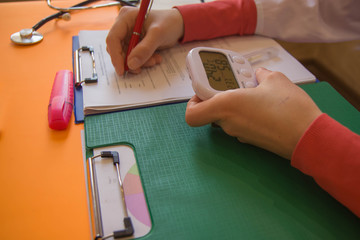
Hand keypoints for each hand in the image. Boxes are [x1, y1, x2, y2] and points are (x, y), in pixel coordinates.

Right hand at [106, 7, 183, 74]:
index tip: (122, 70)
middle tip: (142, 68)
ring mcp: (129, 36)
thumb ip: (145, 49)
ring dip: (140, 62)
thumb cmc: (169, 23)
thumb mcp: (158, 34)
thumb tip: (131, 64)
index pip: (113, 39)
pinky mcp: (135, 44)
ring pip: (126, 56)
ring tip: (154, 60)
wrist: (179, 25)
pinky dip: (144, 61)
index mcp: (126, 18)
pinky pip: (134, 57)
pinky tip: (155, 58)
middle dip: (130, 61)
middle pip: (117, 49)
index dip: (115, 56)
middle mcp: (124, 26)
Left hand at [185, 68, 321, 158]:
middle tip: (232, 86)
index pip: (192, 114)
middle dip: (218, 98)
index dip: (192, 102)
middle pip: (210, 112)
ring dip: (234, 105)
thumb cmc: (288, 109)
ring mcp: (240, 135)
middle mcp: (229, 123)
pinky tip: (262, 104)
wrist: (308, 137)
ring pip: (226, 118)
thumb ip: (261, 75)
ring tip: (251, 91)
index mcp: (226, 107)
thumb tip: (258, 74)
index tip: (203, 91)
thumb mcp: (275, 80)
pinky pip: (241, 124)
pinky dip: (245, 114)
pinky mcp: (252, 141)